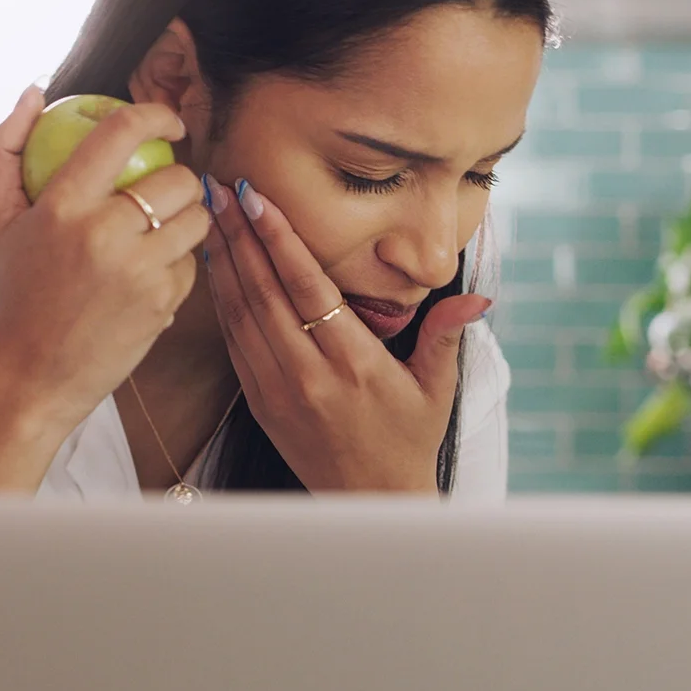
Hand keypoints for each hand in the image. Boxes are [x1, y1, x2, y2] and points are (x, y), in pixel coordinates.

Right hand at [0, 87, 212, 430]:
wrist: (35, 373)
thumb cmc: (18, 290)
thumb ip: (7, 149)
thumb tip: (35, 91)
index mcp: (62, 206)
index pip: (121, 133)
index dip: (155, 113)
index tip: (167, 120)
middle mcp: (103, 234)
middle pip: (176, 176)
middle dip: (179, 176)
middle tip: (163, 188)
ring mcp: (138, 271)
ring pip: (195, 217)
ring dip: (185, 217)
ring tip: (160, 228)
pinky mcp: (163, 303)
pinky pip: (192, 261)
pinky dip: (178, 262)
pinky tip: (150, 273)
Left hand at [202, 178, 491, 492]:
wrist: (369, 501)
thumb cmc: (408, 440)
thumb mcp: (437, 388)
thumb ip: (448, 335)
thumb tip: (479, 297)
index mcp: (355, 364)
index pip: (308, 288)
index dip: (280, 240)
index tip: (257, 199)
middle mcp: (309, 375)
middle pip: (265, 292)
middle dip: (241, 235)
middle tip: (220, 188)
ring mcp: (277, 390)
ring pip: (241, 314)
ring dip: (225, 261)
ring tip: (211, 215)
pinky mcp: (259, 402)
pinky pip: (234, 341)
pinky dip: (221, 300)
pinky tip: (215, 267)